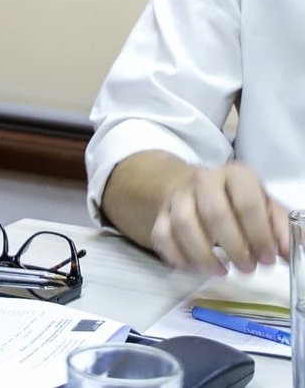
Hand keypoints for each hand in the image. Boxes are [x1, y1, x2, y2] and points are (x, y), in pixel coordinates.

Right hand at [150, 162, 289, 274]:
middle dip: (234, 248)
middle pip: (214, 214)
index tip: (268, 259)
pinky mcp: (161, 213)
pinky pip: (162, 236)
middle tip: (247, 269)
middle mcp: (204, 180)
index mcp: (235, 175)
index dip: (260, 235)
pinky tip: (196, 268)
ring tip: (221, 272)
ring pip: (184, 226)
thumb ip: (279, 227)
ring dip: (204, 255)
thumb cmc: (236, 200)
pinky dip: (178, 257)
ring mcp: (178, 196)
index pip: (247, 204)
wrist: (194, 186)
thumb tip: (287, 253)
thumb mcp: (264, 205)